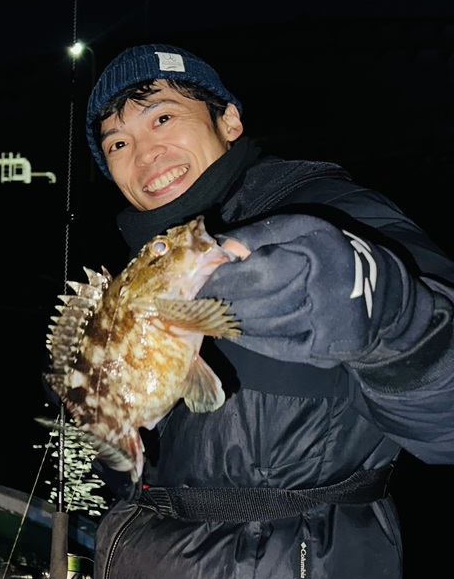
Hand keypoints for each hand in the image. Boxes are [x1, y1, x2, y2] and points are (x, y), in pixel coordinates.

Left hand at [199, 214, 434, 367]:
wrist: (384, 301)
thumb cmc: (332, 257)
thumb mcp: (305, 230)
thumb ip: (264, 232)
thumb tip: (223, 245)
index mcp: (323, 250)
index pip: (258, 271)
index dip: (224, 279)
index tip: (198, 283)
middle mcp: (328, 286)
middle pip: (257, 301)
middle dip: (220, 303)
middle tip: (195, 304)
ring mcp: (328, 322)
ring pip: (263, 325)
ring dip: (230, 322)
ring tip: (207, 316)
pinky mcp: (326, 348)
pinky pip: (276, 346)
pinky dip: (250, 339)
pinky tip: (233, 332)